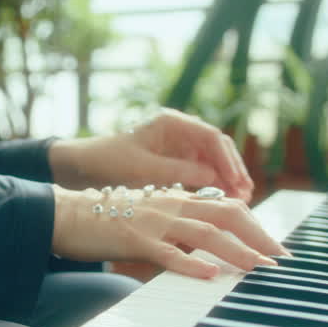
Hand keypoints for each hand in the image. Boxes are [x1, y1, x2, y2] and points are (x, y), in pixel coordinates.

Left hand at [48, 108, 254, 201]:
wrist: (81, 168)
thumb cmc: (107, 162)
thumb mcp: (142, 169)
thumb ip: (177, 173)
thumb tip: (213, 178)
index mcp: (171, 123)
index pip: (211, 138)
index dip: (228, 160)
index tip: (237, 181)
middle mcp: (179, 132)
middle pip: (217, 149)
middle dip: (233, 171)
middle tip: (245, 195)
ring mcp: (177, 147)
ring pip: (212, 162)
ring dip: (226, 181)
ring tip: (240, 202)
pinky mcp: (174, 164)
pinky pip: (200, 173)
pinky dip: (212, 187)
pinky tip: (222, 202)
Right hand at [50, 185, 288, 279]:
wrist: (65, 214)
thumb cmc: (107, 222)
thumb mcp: (149, 223)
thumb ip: (177, 233)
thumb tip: (206, 254)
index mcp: (177, 201)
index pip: (228, 207)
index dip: (257, 226)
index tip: (277, 250)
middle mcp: (171, 206)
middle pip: (227, 215)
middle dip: (259, 237)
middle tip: (281, 261)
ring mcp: (153, 221)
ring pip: (205, 232)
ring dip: (237, 250)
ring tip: (259, 268)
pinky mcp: (133, 238)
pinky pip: (166, 252)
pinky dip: (190, 262)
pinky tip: (209, 274)